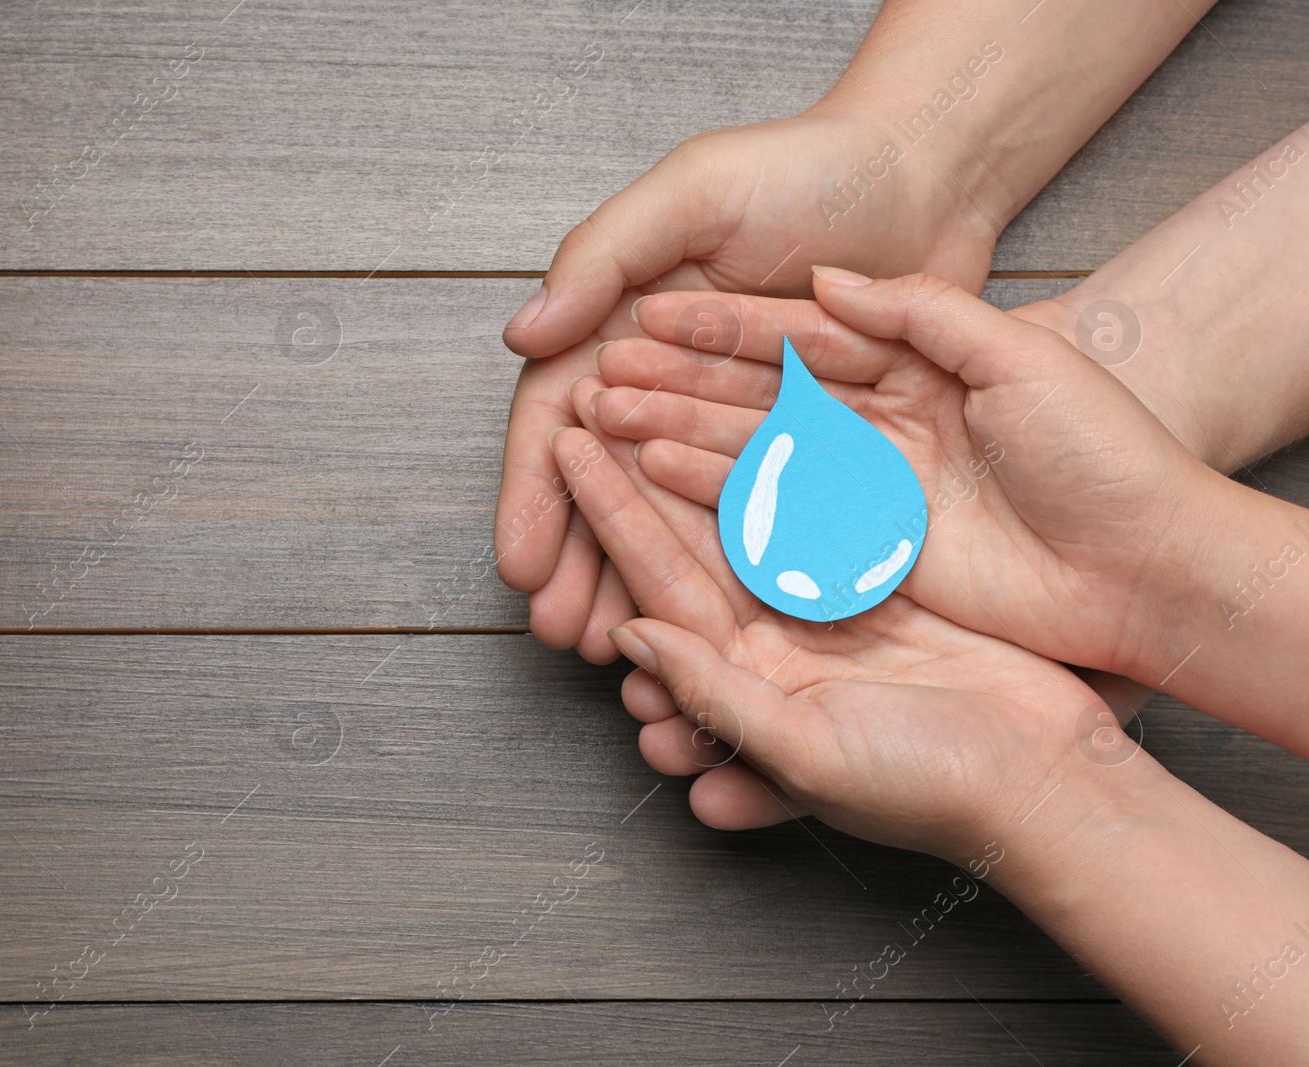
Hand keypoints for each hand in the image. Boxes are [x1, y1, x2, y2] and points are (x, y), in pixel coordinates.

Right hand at [495, 110, 999, 661]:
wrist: (923, 179)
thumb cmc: (803, 169)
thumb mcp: (692, 191)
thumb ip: (604, 255)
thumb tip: (523, 333)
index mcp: (622, 325)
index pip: (561, 422)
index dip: (537, 495)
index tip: (521, 562)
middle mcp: (671, 383)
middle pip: (609, 485)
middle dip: (577, 562)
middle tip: (559, 630)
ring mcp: (736, 421)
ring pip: (673, 516)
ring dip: (635, 582)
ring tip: (612, 646)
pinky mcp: (804, 447)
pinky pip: (756, 515)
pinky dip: (721, 567)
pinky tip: (700, 619)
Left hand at [547, 419, 1111, 852]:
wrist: (1045, 786)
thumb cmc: (925, 788)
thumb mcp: (806, 751)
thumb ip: (713, 695)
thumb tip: (629, 638)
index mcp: (736, 681)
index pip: (655, 580)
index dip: (609, 509)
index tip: (570, 442)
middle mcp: (768, 642)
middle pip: (691, 537)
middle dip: (641, 465)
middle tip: (598, 388)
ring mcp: (822, 611)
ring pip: (750, 512)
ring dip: (706, 450)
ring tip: (663, 385)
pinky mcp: (879, 585)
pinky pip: (820, 509)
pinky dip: (790, 458)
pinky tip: (760, 407)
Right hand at [588, 270, 1227, 682]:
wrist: (1149, 558)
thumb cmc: (1100, 446)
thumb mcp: (1020, 352)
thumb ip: (922, 311)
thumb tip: (828, 283)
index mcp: (906, 363)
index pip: (787, 340)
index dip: (712, 333)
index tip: (641, 328)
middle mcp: (872, 422)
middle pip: (750, 402)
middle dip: (671, 397)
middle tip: (599, 394)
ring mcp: (864, 489)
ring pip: (750, 461)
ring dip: (676, 450)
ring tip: (609, 438)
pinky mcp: (865, 551)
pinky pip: (775, 524)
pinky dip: (715, 507)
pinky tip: (658, 488)